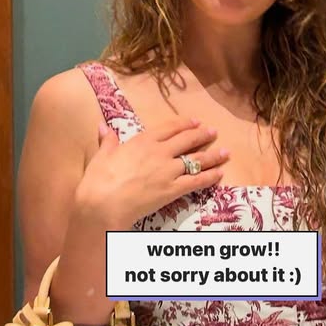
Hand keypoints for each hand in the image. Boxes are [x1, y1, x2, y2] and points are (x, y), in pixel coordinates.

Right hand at [74, 117, 227, 225]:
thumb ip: (107, 140)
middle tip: (213, 132)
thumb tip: (103, 126)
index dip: (184, 124)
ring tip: (225, 152)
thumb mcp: (102, 155)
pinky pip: (196, 181)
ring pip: (196, 160)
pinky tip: (220, 173)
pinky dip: (210, 176)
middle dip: (202, 135)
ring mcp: (168, 171)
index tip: (195, 121)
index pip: (169, 128)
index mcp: (143, 141)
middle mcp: (159, 152)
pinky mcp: (173, 189)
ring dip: (213, 155)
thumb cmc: (99, 179)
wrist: (104, 203)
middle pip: (187, 140)